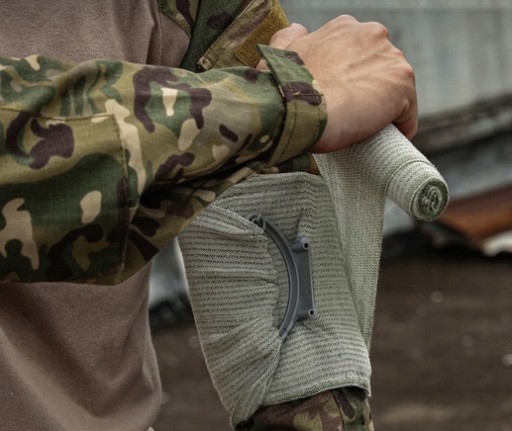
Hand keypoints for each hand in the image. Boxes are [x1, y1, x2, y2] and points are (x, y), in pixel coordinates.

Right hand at [265, 16, 417, 152]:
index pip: (361, 56)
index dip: (352, 81)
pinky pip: (407, 114)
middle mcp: (372, 34)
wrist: (295, 107)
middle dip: (370, 93)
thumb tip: (298, 31)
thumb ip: (291, 37)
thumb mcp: (280, 52)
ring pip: (396, 92)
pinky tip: (382, 141)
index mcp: (344, 28)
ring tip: (365, 133)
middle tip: (351, 119)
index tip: (342, 101)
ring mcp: (391, 57)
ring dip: (385, 111)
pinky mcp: (402, 83)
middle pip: (382, 71)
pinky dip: (398, 129)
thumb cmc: (282, 88)